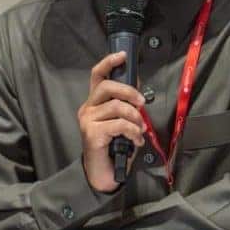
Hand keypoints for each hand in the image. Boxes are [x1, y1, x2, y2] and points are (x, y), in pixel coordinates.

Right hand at [78, 51, 145, 192]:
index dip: (109, 62)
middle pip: (107, 87)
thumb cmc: (114, 147)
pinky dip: (133, 132)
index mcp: (94, 102)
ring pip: (117, 107)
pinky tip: (136, 141)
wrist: (104, 174)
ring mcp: (88, 121)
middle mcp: (87, 108)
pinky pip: (119, 124)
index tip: (122, 55)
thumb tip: (138, 89)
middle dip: (129, 92)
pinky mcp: (92, 133)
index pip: (97, 75)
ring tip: (140, 130)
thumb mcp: (122, 122)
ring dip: (135, 118)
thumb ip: (126, 105)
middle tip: (142, 104)